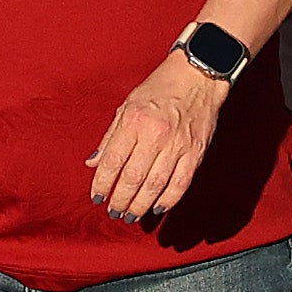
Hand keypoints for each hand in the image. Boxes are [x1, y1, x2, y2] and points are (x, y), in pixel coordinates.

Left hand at [88, 53, 230, 226]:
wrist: (198, 75)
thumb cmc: (160, 88)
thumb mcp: (127, 106)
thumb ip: (110, 137)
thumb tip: (93, 163)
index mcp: (134, 121)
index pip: (113, 161)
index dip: (102, 183)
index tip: (96, 197)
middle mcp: (155, 134)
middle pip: (133, 178)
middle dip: (120, 200)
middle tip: (113, 212)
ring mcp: (178, 145)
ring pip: (156, 185)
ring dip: (140, 205)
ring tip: (130, 216)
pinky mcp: (196, 152)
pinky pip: (181, 183)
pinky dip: (168, 200)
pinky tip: (157, 208)